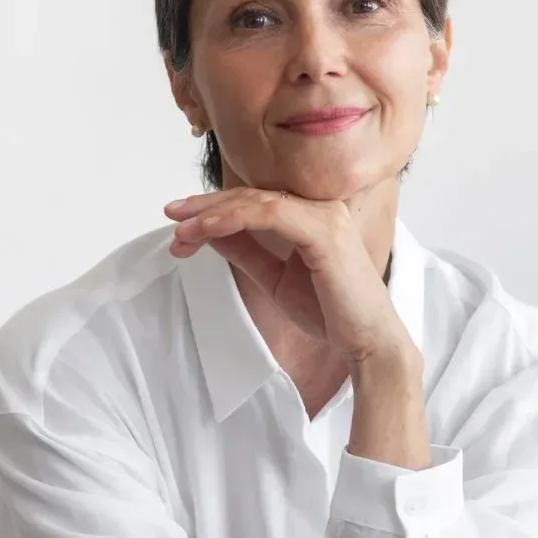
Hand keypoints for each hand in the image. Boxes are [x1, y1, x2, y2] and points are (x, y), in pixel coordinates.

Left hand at [163, 187, 409, 363]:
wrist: (366, 341)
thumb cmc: (330, 313)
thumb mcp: (275, 279)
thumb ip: (248, 253)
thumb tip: (211, 235)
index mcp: (312, 215)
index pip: (254, 201)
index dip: (213, 210)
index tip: (180, 225)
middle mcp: (320, 207)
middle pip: (250, 196)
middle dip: (205, 208)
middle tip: (171, 218)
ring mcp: (324, 216)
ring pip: (255, 201)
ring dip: (212, 214)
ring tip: (181, 231)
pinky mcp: (323, 231)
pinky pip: (269, 214)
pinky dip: (233, 219)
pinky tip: (207, 230)